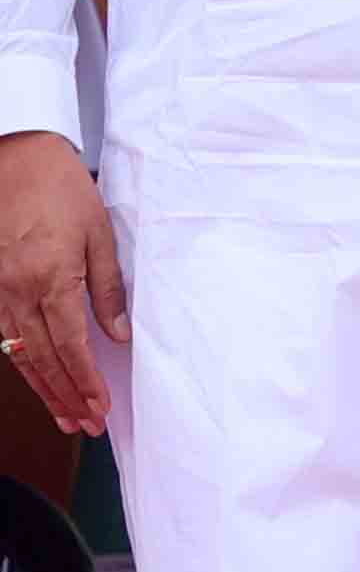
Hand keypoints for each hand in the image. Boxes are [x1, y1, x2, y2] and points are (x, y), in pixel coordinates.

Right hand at [0, 129, 121, 435]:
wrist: (13, 160)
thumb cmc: (60, 189)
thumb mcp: (98, 231)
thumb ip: (108, 286)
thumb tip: (119, 334)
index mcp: (50, 280)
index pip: (71, 347)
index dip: (86, 382)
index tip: (101, 408)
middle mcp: (17, 295)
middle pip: (43, 361)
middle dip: (67, 398)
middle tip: (87, 427)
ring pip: (20, 356)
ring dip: (44, 390)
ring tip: (66, 417)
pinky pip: (4, 337)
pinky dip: (22, 365)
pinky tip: (37, 381)